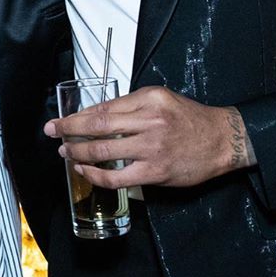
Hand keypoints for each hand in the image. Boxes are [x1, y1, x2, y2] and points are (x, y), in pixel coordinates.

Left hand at [44, 86, 255, 188]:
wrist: (223, 140)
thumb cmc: (190, 119)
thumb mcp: (162, 99)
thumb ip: (132, 105)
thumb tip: (96, 115)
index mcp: (149, 99)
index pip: (103, 108)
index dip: (78, 115)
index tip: (62, 120)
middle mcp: (149, 121)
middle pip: (97, 125)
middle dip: (68, 129)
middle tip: (51, 132)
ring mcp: (151, 148)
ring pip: (103, 150)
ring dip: (78, 152)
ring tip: (66, 152)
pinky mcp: (155, 172)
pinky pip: (116, 177)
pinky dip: (95, 174)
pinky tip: (85, 170)